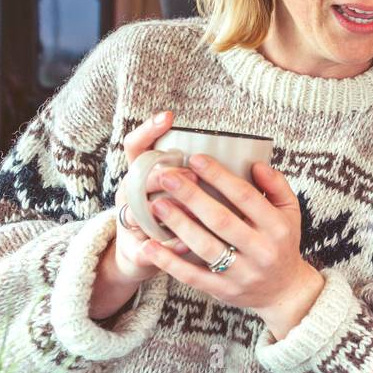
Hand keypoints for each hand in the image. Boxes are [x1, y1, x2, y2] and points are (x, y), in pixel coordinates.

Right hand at [111, 110, 197, 284]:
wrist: (141, 255)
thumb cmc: (170, 214)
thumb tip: (244, 159)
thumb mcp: (180, 190)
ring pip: (137, 213)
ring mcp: (128, 223)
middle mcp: (130, 195)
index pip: (136, 146)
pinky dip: (167, 248)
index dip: (148, 130)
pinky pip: (145, 249)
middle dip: (162, 175)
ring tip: (192, 211)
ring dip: (166, 211)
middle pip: (137, 177)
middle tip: (191, 175)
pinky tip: (186, 246)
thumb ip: (202, 173)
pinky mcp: (134, 251)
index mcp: (140, 175)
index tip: (168, 116)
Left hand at [133, 146, 324, 338]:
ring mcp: (243, 273)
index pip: (245, 196)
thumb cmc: (282, 243)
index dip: (219, 176)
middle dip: (191, 196)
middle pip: (221, 220)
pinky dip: (170, 262)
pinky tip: (151, 246)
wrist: (284, 291)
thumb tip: (256, 164)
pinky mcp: (225, 290)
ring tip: (157, 205)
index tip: (195, 159)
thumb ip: (277, 186)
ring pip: (205, 247)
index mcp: (277, 227)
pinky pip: (193, 276)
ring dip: (178, 225)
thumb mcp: (290, 212)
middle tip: (167, 177)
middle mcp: (261, 250)